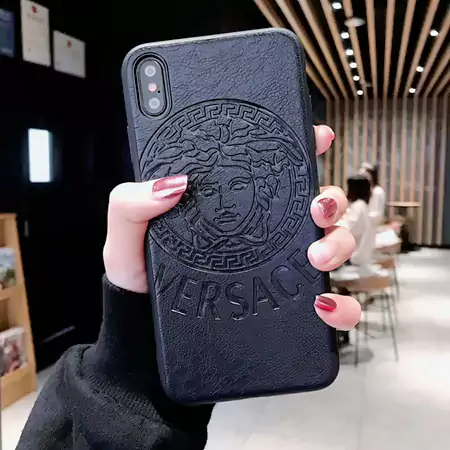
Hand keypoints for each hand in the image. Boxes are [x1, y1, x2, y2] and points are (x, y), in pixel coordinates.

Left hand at [103, 125, 360, 330]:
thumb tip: (173, 182)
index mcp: (232, 206)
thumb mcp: (126, 236)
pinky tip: (325, 305)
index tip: (316, 136)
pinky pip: (327, 303)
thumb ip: (131, 204)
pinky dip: (341, 304)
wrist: (145, 331)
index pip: (272, 170)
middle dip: (330, 199)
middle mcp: (262, 231)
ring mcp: (275, 266)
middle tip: (316, 208)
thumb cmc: (140, 279)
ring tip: (316, 257)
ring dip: (338, 243)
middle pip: (315, 203)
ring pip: (331, 243)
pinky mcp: (282, 304)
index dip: (301, 147)